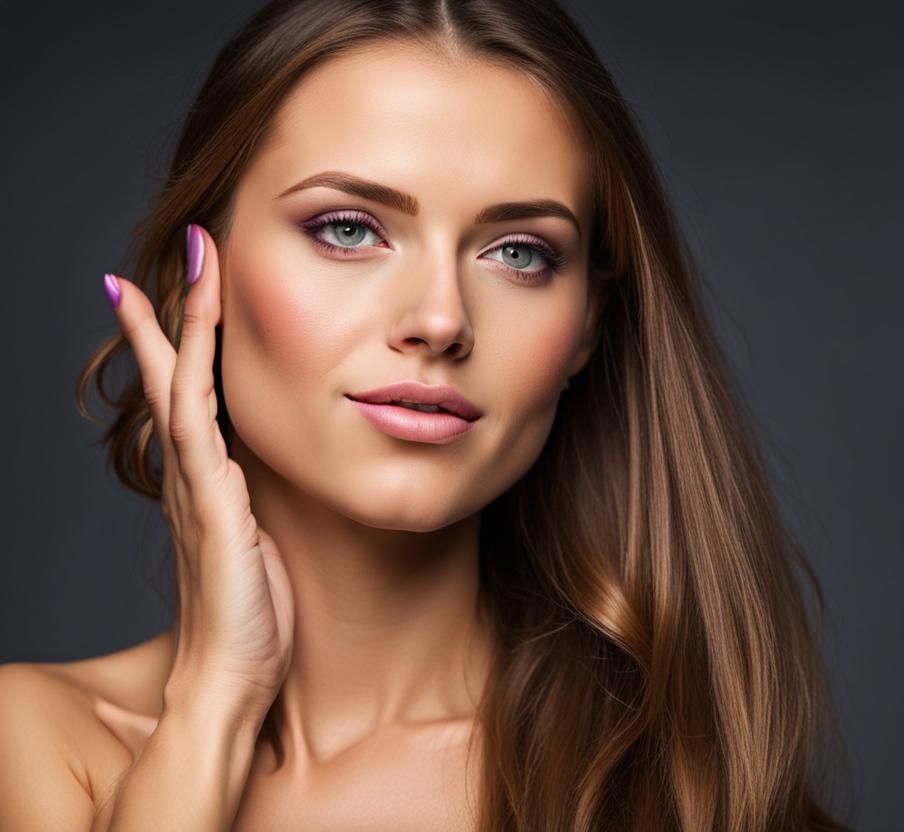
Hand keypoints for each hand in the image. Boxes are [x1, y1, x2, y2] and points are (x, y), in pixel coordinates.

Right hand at [103, 223, 293, 723]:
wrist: (232, 678)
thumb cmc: (252, 622)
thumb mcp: (260, 548)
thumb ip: (256, 509)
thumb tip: (263, 484)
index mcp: (209, 484)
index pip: (192, 399)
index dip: (186, 345)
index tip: (187, 294)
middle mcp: (194, 478)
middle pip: (173, 380)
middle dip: (169, 316)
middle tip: (168, 257)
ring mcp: (198, 489)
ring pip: (183, 388)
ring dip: (180, 327)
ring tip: (176, 269)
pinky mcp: (214, 507)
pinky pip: (199, 428)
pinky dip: (193, 381)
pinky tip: (192, 343)